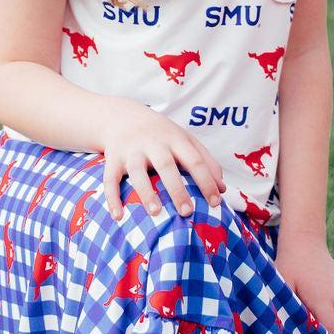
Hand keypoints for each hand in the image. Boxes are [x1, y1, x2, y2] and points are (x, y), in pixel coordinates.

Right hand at [100, 100, 225, 219]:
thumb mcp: (185, 139)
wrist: (122, 116)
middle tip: (187, 212)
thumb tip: (222, 189)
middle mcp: (153, 144)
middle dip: (177, 189)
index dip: (206, 180)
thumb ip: (205, 160)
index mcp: (175, 139)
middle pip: (166, 166)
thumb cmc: (161, 134)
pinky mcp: (113, 159)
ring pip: (137, 173)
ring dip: (146, 193)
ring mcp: (131, 151)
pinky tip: (119, 216)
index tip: (215, 202)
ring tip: (156, 213)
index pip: (194, 160)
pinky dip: (112, 198)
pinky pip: (110, 180)